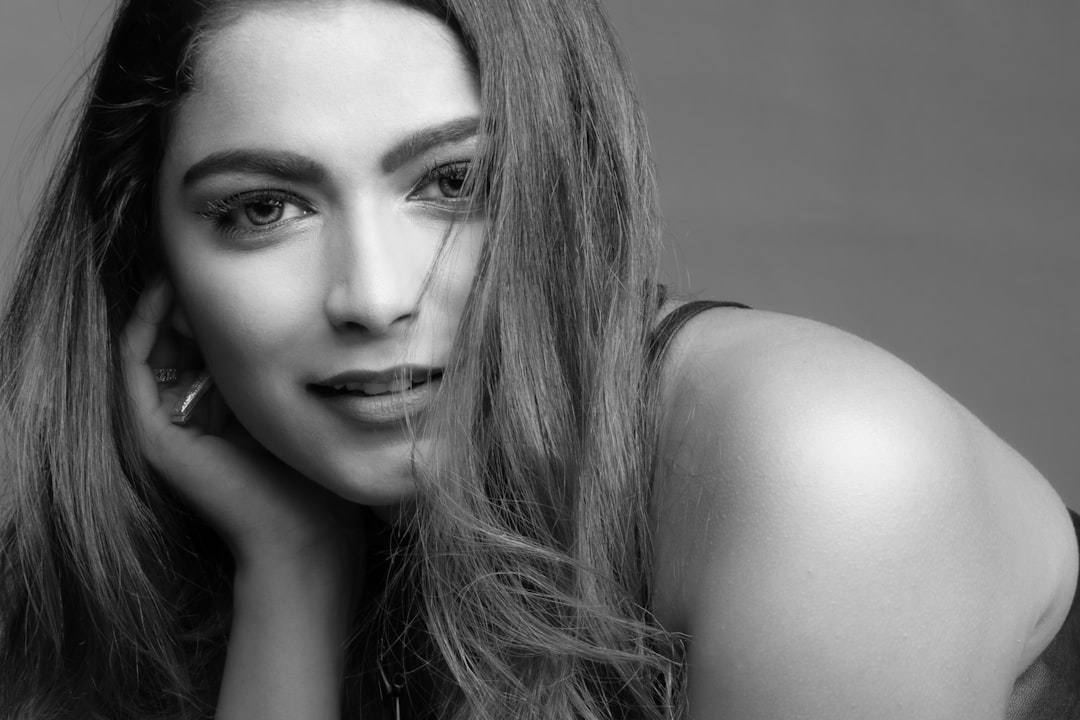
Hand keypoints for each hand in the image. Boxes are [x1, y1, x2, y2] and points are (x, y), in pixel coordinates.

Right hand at [122, 278, 363, 573]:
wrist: (306, 533)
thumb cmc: (313, 472)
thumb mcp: (294, 402)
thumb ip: (277, 364)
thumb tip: (282, 307)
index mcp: (218, 410)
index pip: (203, 342)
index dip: (212, 301)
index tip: (233, 262)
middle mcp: (186, 416)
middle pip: (174, 338)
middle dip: (190, 295)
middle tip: (203, 254)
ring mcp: (164, 427)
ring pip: (152, 345)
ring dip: (167, 302)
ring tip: (185, 264)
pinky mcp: (153, 435)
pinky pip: (136, 365)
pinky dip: (147, 325)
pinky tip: (170, 293)